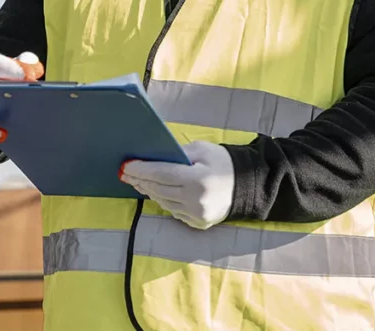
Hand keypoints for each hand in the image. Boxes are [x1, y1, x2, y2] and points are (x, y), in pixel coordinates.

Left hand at [119, 141, 234, 229]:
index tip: (126, 165)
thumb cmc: (223, 162)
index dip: (141, 169)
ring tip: (137, 181)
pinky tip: (155, 192)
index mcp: (197, 180)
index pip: (161, 174)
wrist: (248, 185)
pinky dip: (163, 200)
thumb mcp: (202, 150)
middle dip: (140, 180)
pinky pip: (174, 211)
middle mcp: (196, 201)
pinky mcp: (198, 223)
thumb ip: (178, 153)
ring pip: (163, 202)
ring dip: (149, 191)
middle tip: (126, 173)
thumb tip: (153, 157)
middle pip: (159, 189)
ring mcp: (197, 215)